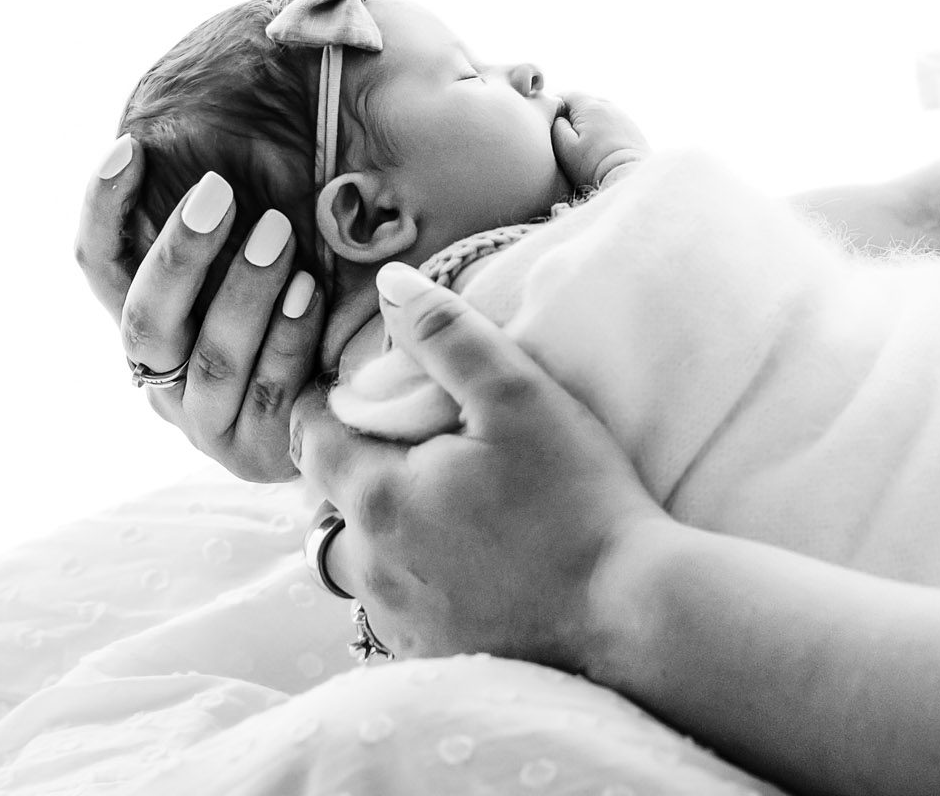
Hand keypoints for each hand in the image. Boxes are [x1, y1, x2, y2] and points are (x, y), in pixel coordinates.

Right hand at [75, 135, 326, 481]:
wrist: (336, 410)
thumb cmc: (287, 306)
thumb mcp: (246, 255)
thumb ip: (223, 212)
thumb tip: (198, 117)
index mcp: (143, 322)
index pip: (98, 266)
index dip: (104, 209)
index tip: (129, 147)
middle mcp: (158, 375)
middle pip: (145, 318)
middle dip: (180, 253)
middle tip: (218, 189)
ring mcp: (203, 420)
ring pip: (211, 355)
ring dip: (244, 288)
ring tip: (279, 230)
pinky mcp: (255, 451)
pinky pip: (268, 391)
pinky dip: (287, 337)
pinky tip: (309, 291)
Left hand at [292, 262, 666, 664]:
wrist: (627, 616)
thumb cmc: (576, 500)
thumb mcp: (518, 394)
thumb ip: (446, 333)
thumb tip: (391, 283)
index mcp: (379, 498)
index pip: (312, 435)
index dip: (337, 400)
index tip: (379, 385)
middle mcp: (371, 569)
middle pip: (333, 498)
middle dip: (362, 461)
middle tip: (420, 437)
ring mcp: (399, 621)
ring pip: (364, 557)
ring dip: (388, 524)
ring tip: (450, 500)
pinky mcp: (433, 657)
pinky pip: (401, 604)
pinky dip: (420, 574)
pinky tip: (474, 559)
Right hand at [551, 91, 650, 195]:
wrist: (628, 176)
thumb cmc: (594, 165)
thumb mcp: (566, 147)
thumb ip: (557, 127)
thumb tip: (558, 117)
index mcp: (590, 106)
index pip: (568, 95)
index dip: (557, 107)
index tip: (552, 122)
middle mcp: (608, 106)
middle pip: (584, 102)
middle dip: (574, 114)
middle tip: (567, 136)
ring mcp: (623, 116)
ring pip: (599, 112)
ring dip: (590, 122)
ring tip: (585, 143)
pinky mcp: (632, 128)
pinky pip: (612, 122)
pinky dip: (604, 129)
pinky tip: (601, 146)